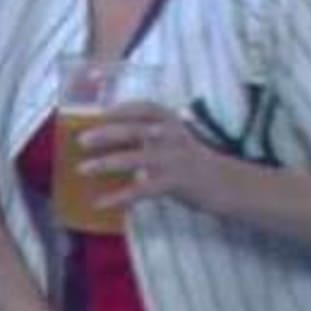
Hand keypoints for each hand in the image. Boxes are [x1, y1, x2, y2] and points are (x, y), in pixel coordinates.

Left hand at [76, 100, 250, 220]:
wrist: (229, 185)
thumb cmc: (191, 162)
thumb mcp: (173, 141)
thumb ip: (147, 136)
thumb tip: (102, 137)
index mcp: (172, 123)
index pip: (148, 107)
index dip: (124, 108)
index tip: (102, 112)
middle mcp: (174, 137)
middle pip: (136, 130)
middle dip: (107, 133)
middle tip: (81, 140)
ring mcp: (176, 159)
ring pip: (137, 158)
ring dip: (107, 163)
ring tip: (83, 169)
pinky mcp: (177, 182)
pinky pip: (143, 189)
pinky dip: (120, 196)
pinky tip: (101, 203)